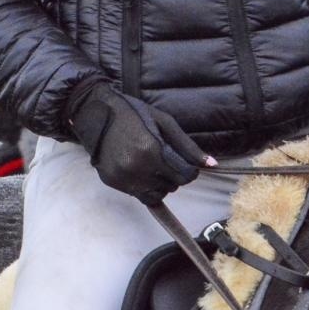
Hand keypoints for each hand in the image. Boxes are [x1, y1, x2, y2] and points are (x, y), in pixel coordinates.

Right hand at [68, 81, 212, 204]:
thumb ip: (188, 147)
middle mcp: (138, 168)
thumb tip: (213, 165)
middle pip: (173, 186)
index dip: (190, 170)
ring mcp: (123, 178)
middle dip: (174, 175)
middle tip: (164, 158)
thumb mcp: (164, 123)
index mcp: (153, 150)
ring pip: (157, 194)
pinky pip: (139, 195)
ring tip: (152, 165)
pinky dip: (145, 186)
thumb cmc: (134, 114)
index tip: (184, 162)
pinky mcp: (113, 183)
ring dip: (161, 184)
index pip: (186, 176)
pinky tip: (140, 170)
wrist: (96, 115)